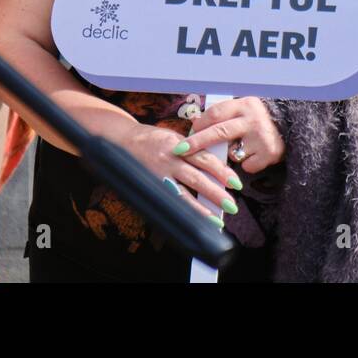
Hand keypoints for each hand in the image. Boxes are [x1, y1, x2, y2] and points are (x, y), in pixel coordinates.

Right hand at [117, 121, 239, 221]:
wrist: (122, 140)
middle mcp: (170, 158)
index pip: (205, 158)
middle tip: (232, 205)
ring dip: (201, 207)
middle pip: (197, 177)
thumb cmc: (151, 138)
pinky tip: (192, 219)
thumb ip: (192, 149)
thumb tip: (215, 164)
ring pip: (183, 192)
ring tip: (217, 219)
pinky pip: (170, 199)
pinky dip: (183, 210)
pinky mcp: (151, 184)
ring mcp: (159, 173)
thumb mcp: (173, 137)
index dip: (222, 171)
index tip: (236, 182)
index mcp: (179, 144)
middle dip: (216, 192)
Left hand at [180, 97, 284, 174]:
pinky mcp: (268, 154)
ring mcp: (261, 137)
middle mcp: (253, 119)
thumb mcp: (244, 109)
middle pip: (218, 133)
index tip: (187, 133)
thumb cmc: (260, 119)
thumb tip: (194, 123)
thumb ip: (223, 115)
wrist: (294, 128)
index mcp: (245, 104)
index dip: (199, 124)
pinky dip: (246, 163)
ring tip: (241, 147)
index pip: (216, 113)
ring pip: (232, 152)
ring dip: (230, 154)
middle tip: (180, 150)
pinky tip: (254, 154)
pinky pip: (246, 165)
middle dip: (196, 143)